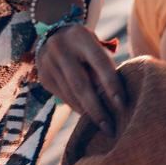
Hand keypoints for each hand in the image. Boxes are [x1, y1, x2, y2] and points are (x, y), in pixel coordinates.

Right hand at [35, 23, 126, 137]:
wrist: (53, 36)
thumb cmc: (86, 46)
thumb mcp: (95, 46)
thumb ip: (105, 65)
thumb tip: (118, 99)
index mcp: (80, 36)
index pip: (100, 63)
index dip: (112, 85)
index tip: (122, 105)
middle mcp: (60, 48)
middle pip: (81, 84)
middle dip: (97, 109)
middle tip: (110, 128)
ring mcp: (48, 63)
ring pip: (71, 95)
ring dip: (88, 112)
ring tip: (103, 125)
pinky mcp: (43, 77)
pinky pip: (63, 98)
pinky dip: (77, 107)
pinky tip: (87, 114)